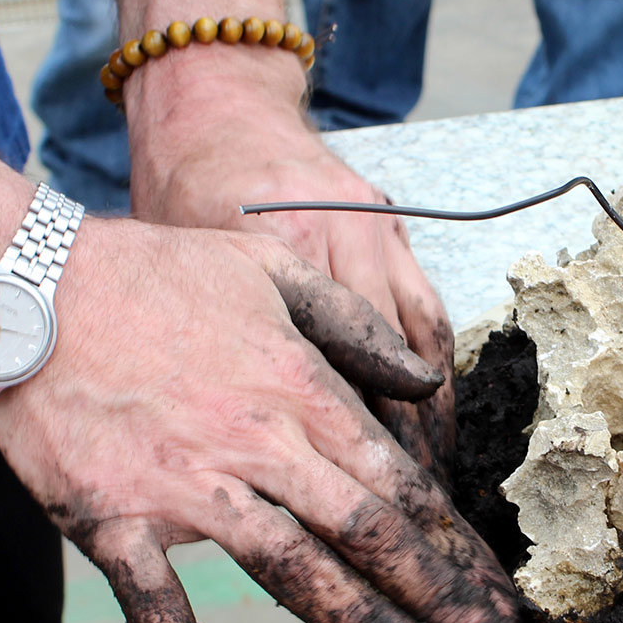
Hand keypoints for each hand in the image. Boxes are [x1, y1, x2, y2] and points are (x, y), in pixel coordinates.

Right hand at [0, 218, 519, 622]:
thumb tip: (422, 380)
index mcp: (301, 388)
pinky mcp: (116, 521)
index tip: (493, 586)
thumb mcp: (274, 270)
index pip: (399, 481)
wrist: (27, 290)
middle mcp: (260, 445)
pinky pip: (154, 604)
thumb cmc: (154, 275)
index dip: (454, 541)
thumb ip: (357, 327)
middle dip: (441, 597)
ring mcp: (188, 489)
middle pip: (370, 534)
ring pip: (296, 571)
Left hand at [124, 45, 454, 481]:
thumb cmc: (183, 186)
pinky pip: (429, 314)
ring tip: (438, 484)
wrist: (215, 105)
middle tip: (413, 518)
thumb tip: (247, 431)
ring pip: (425, 347)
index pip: (339, 373)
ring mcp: (381, 237)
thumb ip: (227, 338)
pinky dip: (434, 373)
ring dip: (435, 421)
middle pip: (395, 371)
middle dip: (409, 452)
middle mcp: (350, 244)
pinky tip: (436, 420)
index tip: (360, 509)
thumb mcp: (187, 263)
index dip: (356, 448)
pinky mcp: (395, 231)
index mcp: (292, 250)